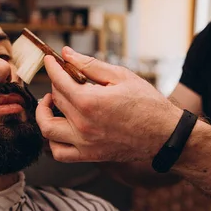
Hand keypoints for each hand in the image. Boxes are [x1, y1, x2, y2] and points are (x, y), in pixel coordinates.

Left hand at [35, 47, 182, 163]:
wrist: (165, 134)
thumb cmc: (148, 104)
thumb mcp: (121, 76)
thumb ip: (90, 65)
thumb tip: (67, 54)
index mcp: (90, 102)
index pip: (59, 81)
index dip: (52, 68)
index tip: (50, 61)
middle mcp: (83, 125)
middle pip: (55, 101)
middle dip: (55, 85)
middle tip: (63, 78)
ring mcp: (84, 143)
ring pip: (48, 129)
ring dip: (44, 114)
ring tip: (52, 103)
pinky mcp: (89, 155)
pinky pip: (59, 153)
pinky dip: (53, 141)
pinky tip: (61, 127)